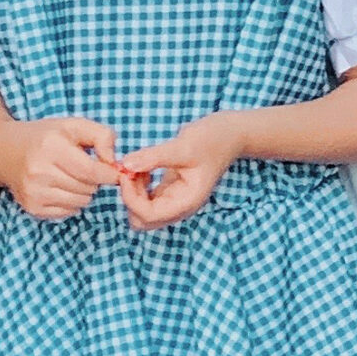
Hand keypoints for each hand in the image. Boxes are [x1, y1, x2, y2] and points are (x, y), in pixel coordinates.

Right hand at [0, 115, 121, 219]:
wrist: (6, 151)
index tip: (113, 170)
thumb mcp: (74, 125)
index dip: (109, 174)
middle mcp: (39, 171)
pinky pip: (69, 211)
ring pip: (81, 202)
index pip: (92, 171)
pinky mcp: (32, 206)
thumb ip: (102, 136)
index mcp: (52, 147)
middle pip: (89, 188)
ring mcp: (34, 191)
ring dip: (84, 191)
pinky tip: (60, 187)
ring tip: (71, 176)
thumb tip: (113, 162)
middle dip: (94, 180)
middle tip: (83, 168)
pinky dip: (71, 201)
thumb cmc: (46, 137)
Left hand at [117, 115, 240, 230]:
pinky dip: (137, 186)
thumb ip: (154, 157)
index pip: (148, 215)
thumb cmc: (212, 139)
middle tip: (131, 170)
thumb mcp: (183, 146)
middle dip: (129, 198)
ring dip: (132, 191)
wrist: (230, 135)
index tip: (126, 171)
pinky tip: (143, 165)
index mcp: (186, 202)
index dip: (130, 197)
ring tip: (137, 165)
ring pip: (140, 211)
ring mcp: (173, 200)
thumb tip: (126, 165)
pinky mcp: (169, 191)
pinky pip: (145, 199)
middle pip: (141, 220)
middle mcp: (179, 206)